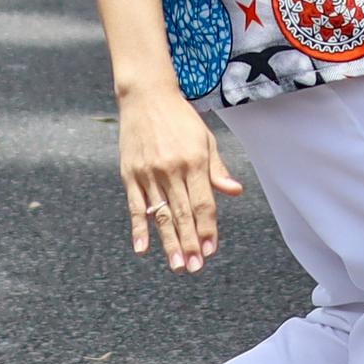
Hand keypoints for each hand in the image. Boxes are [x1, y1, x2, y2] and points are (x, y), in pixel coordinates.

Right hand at [117, 85, 242, 271]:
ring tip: (176, 265)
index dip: (208, 228)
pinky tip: (143, 248)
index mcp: (193, 161)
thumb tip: (234, 191)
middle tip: (194, 268)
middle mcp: (171, 169)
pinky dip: (138, 227)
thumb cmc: (181, 119)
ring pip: (160, 214)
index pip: (203, 203)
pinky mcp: (130, 174)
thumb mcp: (205, 138)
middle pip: (182, 213)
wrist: (146, 96)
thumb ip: (217, 168)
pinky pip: (135, 205)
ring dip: (168, 242)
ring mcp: (148, 173)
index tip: (211, 250)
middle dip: (190, 243)